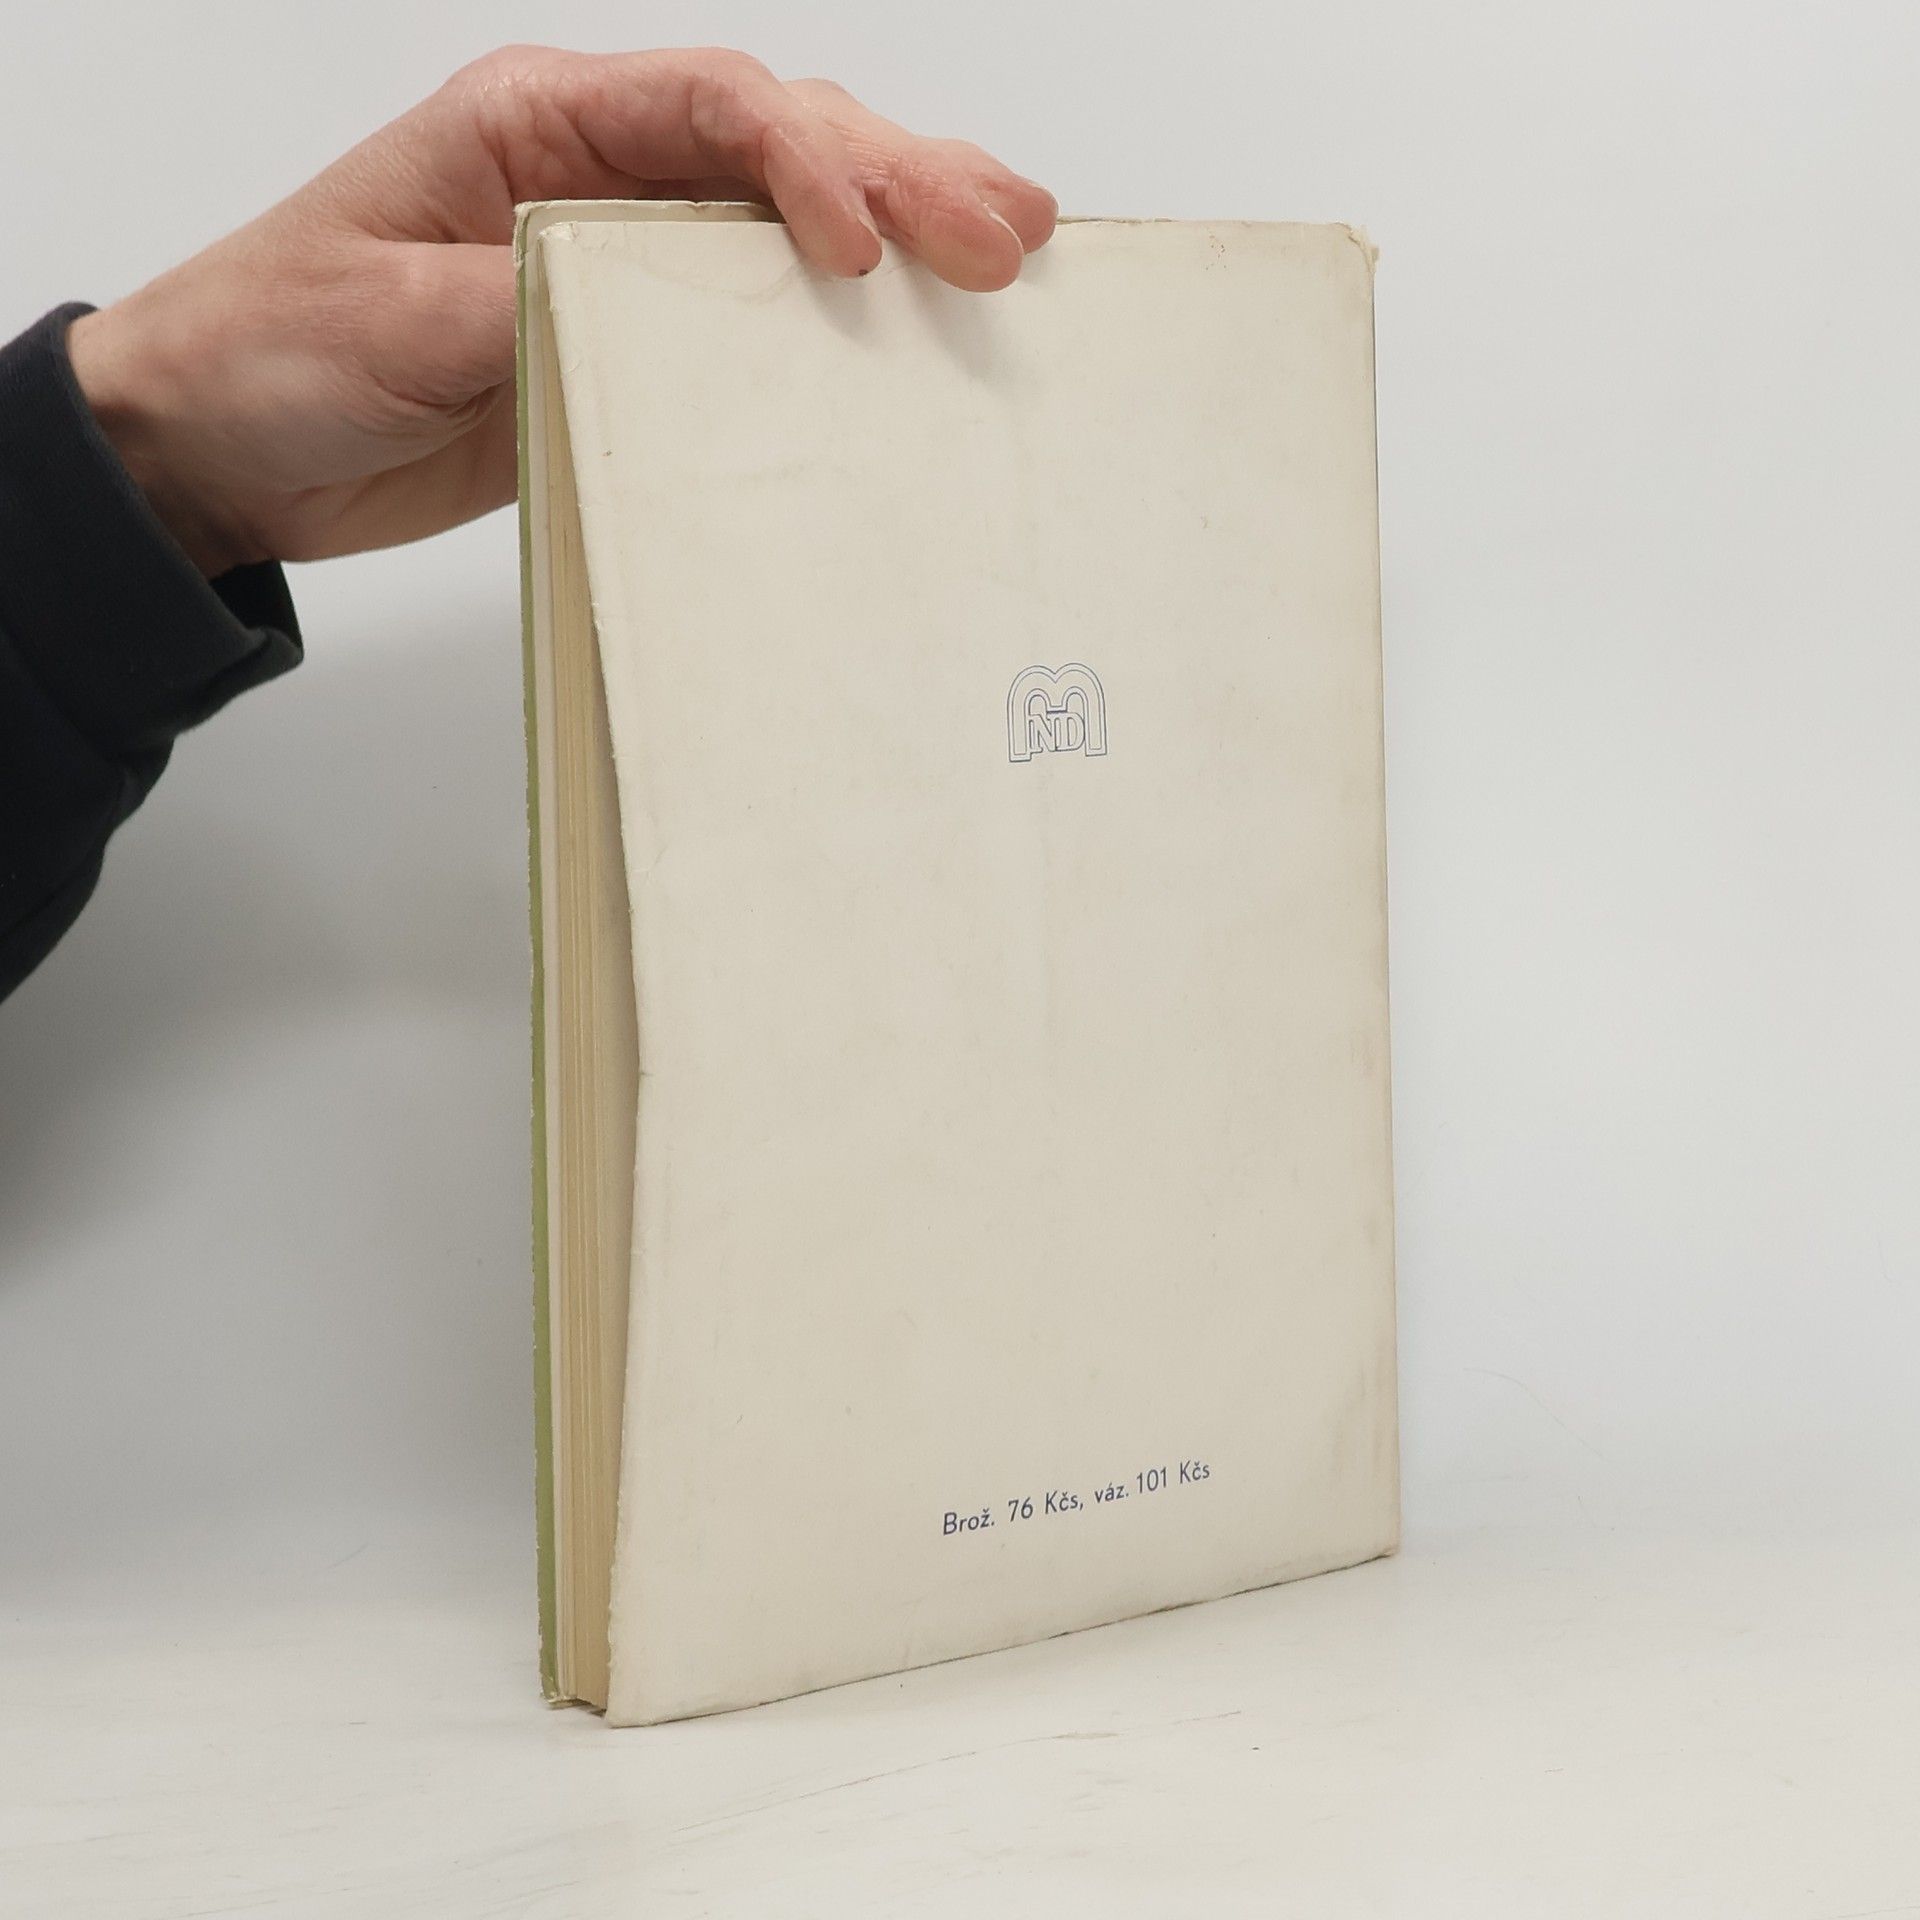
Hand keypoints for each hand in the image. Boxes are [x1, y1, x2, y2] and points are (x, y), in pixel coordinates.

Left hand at [66, 47, 1056, 575]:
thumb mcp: (388, 317)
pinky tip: (910, 335)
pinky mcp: (631, 345)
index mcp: (533, 127)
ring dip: (902, 230)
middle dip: (904, 178)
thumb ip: (527, 298)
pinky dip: (843, 328)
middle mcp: (596, 174)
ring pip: (788, 222)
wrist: (222, 449)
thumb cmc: (272, 353)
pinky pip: (756, 323)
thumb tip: (654, 300)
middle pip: (781, 145)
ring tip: (1010, 253)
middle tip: (1010, 233)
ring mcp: (624, 260)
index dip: (810, 164)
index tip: (869, 249)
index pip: (710, 109)